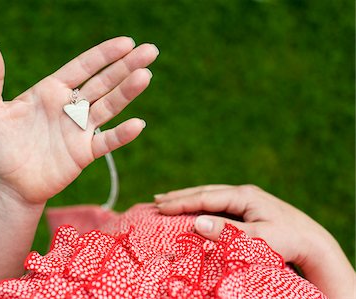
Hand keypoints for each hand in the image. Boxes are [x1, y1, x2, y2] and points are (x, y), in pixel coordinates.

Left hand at [0, 37, 158, 203]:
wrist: (8, 183)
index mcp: (52, 90)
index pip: (83, 66)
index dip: (104, 54)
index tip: (127, 42)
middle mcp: (71, 106)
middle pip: (104, 81)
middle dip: (126, 66)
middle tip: (150, 50)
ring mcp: (80, 129)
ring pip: (109, 106)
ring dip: (127, 92)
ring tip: (145, 75)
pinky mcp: (85, 153)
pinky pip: (106, 143)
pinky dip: (122, 135)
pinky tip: (137, 124)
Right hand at [155, 184, 354, 297]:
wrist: (313, 242)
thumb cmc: (288, 240)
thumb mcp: (258, 237)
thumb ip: (227, 231)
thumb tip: (197, 222)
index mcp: (244, 195)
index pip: (205, 197)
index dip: (181, 202)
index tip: (159, 207)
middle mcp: (242, 192)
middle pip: (204, 192)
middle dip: (179, 196)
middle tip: (155, 200)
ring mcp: (246, 198)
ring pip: (210, 195)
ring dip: (188, 198)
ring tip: (168, 200)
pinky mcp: (248, 206)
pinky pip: (218, 202)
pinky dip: (201, 204)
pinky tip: (194, 208)